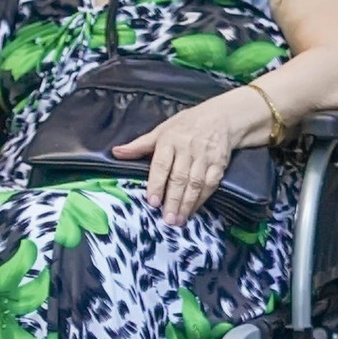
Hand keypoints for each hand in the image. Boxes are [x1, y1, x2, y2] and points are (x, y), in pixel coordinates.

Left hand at [118, 90, 262, 224]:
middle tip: (167, 219)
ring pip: (195, 183)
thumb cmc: (186, 125)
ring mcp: (205, 157)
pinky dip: (202, 199)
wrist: (221, 118)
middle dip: (173, 200)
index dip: (157, 184)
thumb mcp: (161, 130)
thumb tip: (116, 152)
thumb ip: (140, 145)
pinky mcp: (219, 164)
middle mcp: (188, 149)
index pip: (161, 164)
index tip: (153, 201)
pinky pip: (211, 184)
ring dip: (187, 204)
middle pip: (179, 178)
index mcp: (170, 140)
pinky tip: (194, 210)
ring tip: (179, 220)